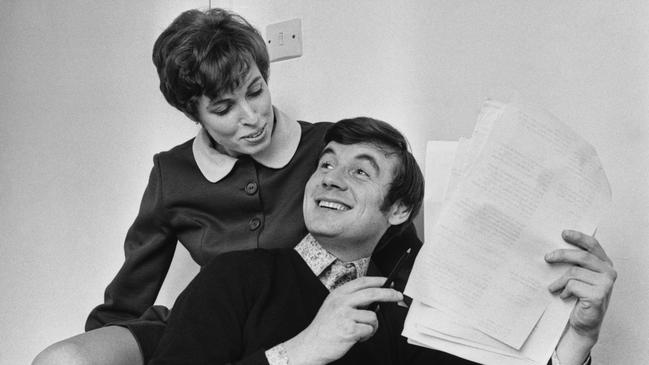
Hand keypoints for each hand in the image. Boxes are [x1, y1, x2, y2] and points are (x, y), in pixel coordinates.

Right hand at [283, 276, 402, 364]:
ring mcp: (345, 315)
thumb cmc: (325, 328)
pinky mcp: (349, 330)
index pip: (362, 282)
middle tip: (398, 296)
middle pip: (372, 293)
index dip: (378, 280)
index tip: (388, 281)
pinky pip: (369, 330)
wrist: (311, 345)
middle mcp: (341, 302)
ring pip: (373, 316)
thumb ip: (350, 300)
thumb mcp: (333, 307)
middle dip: (388, 293)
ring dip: (372, 326)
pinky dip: (367, 335)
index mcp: (338, 294)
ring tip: (362, 331)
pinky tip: (357, 338)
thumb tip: (374, 298)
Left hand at [545, 230, 616, 363]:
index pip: (593, 245)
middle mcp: (608, 272)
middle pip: (582, 256)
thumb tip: (554, 249)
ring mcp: (605, 284)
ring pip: (574, 272)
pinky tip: (563, 296)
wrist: (583, 323)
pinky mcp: (598, 295)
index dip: (578, 237)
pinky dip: (563, 290)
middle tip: (547, 257)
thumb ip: (575, 263)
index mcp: (605, 264)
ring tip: (553, 287)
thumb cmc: (579, 298)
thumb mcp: (579, 277)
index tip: (563, 233)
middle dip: (562, 255)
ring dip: (559, 280)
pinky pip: (573, 285)